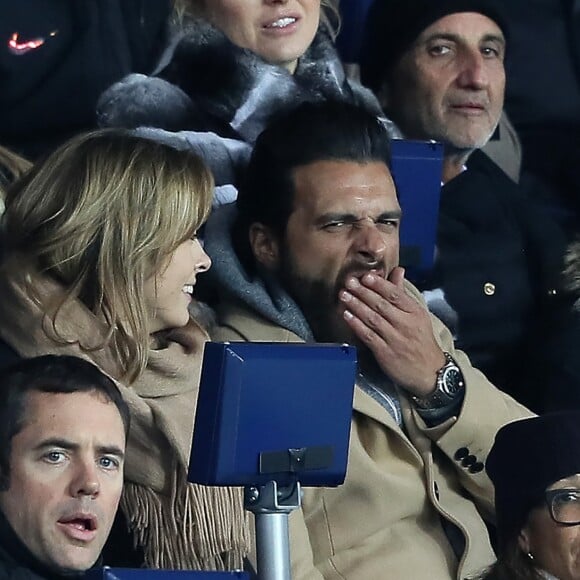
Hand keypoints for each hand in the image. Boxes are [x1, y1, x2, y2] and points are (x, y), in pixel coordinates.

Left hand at [339, 266, 445, 395]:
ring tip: (344, 295)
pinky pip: (368, 336)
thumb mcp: (417, 315)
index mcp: (415, 313)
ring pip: (373, 319)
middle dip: (363, 292)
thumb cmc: (421, 340)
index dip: (379, 285)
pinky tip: (347, 315)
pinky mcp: (385, 353)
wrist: (429, 372)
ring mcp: (395, 339)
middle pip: (381, 305)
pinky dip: (357, 325)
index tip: (366, 276)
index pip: (395, 295)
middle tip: (349, 281)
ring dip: (356, 306)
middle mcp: (405, 324)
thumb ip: (403, 293)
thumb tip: (397, 270)